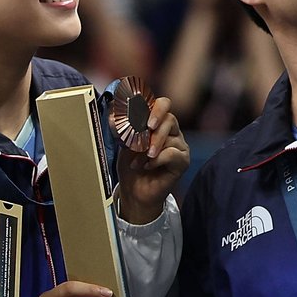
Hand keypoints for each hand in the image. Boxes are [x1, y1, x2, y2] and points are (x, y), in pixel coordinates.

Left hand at [117, 95, 187, 223]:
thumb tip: (114, 115)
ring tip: (139, 160)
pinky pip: (173, 154)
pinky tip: (147, 166)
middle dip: (155, 124)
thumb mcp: (123, 143)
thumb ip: (122, 128)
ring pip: (170, 137)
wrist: (134, 191)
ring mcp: (179, 146)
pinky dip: (157, 160)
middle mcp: (171, 132)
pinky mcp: (182, 161)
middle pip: (170, 117)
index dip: (155, 107)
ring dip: (150, 148)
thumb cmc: (131, 165)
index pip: (163, 105)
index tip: (142, 115)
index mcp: (158, 123)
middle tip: (146, 130)